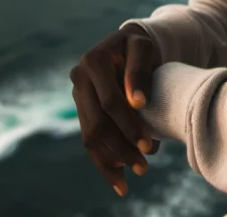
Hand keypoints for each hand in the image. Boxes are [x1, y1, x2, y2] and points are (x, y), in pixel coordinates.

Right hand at [70, 24, 161, 195]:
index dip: (128, 124)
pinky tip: (118, 180)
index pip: (110, 101)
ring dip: (112, 159)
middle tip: (144, 165)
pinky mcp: (81, 110)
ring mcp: (78, 96)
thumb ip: (140, 70)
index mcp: (93, 61)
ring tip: (137, 171)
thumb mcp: (144, 48)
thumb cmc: (140, 47)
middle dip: (121, 147)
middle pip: (97, 123)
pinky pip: (89, 140)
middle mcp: (78, 79)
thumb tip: (137, 102)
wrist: (128, 46)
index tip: (148, 144)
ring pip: (90, 136)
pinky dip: (102, 161)